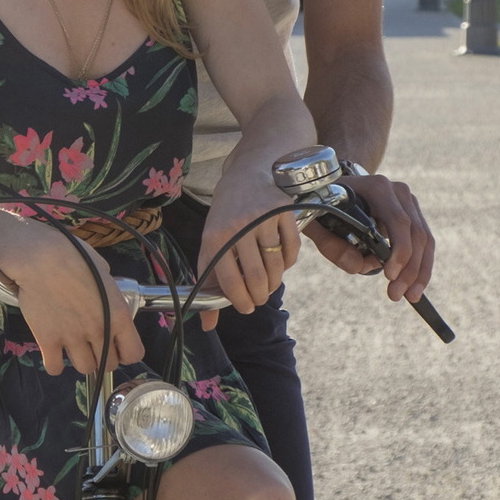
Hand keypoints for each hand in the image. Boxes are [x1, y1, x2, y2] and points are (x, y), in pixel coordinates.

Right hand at [11, 226, 144, 376]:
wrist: (40, 257)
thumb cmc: (73, 256)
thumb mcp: (103, 272)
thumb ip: (109, 293)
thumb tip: (107, 300)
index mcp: (118, 314)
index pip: (134, 354)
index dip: (126, 352)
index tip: (118, 348)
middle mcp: (99, 330)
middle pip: (109, 365)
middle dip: (103, 357)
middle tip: (93, 344)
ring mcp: (73, 338)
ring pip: (85, 369)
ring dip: (81, 360)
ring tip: (75, 345)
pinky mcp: (48, 340)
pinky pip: (55, 368)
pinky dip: (55, 364)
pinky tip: (55, 352)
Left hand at [197, 172, 300, 327]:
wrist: (247, 173)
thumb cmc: (226, 215)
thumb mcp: (211, 242)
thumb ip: (210, 281)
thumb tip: (207, 325)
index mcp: (216, 236)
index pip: (230, 281)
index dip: (239, 301)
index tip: (244, 308)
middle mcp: (240, 226)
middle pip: (256, 277)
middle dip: (259, 296)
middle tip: (258, 298)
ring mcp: (264, 218)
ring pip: (276, 266)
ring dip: (274, 283)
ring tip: (268, 284)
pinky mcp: (285, 211)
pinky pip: (292, 250)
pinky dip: (288, 263)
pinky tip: (280, 263)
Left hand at [307, 172, 435, 303]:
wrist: (335, 187)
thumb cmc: (325, 204)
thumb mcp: (317, 221)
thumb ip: (330, 244)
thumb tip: (357, 266)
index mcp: (377, 188)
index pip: (398, 220)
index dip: (399, 250)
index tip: (389, 276)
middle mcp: (398, 192)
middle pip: (416, 233)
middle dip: (409, 269)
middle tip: (396, 294)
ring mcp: (409, 202)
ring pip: (425, 240)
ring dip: (419, 272)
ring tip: (409, 296)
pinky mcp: (414, 214)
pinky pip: (425, 243)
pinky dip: (422, 267)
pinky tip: (414, 287)